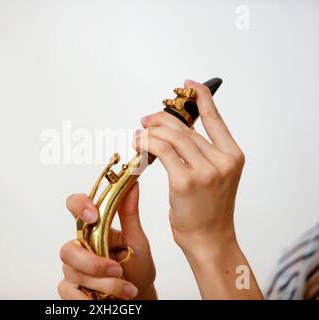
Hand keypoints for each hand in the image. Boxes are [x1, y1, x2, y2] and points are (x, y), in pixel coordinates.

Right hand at [58, 183, 156, 299]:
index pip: (75, 206)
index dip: (79, 206)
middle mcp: (80, 246)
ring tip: (126, 289)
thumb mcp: (137, 241)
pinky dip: (87, 298)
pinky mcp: (70, 288)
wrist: (139, 296)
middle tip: (118, 270)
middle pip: (69, 249)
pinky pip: (67, 291)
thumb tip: (132, 184)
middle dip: (94, 263)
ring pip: (73, 272)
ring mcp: (73, 268)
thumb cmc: (136, 267)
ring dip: (103, 283)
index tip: (93, 215)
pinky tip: (103, 300)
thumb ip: (130, 214)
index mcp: (94, 229)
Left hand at [134, 80, 262, 298]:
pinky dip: (146, 144)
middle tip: (146, 121)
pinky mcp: (185, 181)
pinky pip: (161, 151)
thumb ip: (199, 152)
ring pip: (171, 136)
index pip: (215, 118)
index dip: (201, 97)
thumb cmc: (208, 210)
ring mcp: (205, 171)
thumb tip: (173, 129)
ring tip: (138, 135)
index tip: (188, 85)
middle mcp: (222, 160)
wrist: (209, 239)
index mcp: (233, 155)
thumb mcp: (213, 176)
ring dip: (150, 132)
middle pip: (185, 127)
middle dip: (161, 119)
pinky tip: (138, 145)